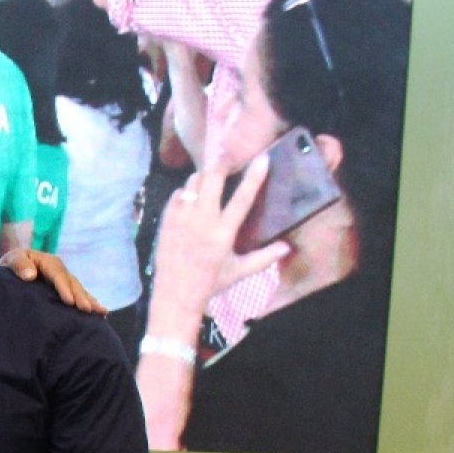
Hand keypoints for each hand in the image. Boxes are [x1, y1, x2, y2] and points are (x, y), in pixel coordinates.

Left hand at [0, 248, 102, 313]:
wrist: (6, 272)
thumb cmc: (7, 267)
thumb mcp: (10, 261)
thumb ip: (18, 264)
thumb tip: (30, 276)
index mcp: (47, 261)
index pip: (58, 274)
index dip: (64, 287)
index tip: (69, 301)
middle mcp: (58, 270)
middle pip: (72, 283)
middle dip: (80, 296)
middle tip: (87, 309)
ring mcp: (62, 281)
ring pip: (78, 290)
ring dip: (89, 301)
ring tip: (101, 312)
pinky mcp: (63, 291)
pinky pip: (77, 297)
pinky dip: (88, 304)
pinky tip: (100, 314)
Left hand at [147, 161, 290, 324]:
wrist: (175, 294)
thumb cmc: (210, 283)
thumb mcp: (240, 271)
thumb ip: (264, 257)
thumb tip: (287, 247)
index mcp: (223, 232)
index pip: (243, 197)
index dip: (254, 176)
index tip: (262, 158)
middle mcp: (202, 221)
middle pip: (212, 178)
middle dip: (221, 166)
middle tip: (228, 162)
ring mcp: (181, 218)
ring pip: (193, 182)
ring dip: (203, 177)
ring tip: (210, 180)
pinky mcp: (166, 220)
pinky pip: (177, 194)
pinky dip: (186, 191)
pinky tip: (192, 198)